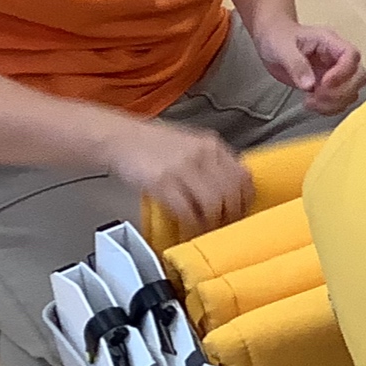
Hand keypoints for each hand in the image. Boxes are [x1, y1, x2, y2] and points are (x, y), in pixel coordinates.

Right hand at [107, 121, 253, 232]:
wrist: (119, 138)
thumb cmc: (153, 145)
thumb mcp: (190, 145)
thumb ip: (211, 163)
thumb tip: (232, 190)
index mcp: (211, 145)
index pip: (243, 176)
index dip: (245, 199)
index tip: (242, 211)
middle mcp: (202, 154)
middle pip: (232, 193)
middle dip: (231, 215)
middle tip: (225, 226)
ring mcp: (182, 168)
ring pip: (213, 204)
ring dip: (212, 222)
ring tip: (207, 228)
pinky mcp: (163, 182)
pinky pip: (187, 211)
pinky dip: (192, 224)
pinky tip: (189, 227)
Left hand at [254, 17, 365, 115]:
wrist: (272, 41)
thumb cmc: (278, 37)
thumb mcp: (282, 47)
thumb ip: (296, 64)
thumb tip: (309, 85)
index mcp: (329, 42)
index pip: (351, 55)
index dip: (343, 72)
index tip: (324, 83)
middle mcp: (337, 58)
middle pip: (359, 76)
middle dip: (340, 92)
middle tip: (317, 95)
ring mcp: (335, 73)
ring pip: (352, 92)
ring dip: (334, 103)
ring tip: (311, 102)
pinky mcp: (329, 87)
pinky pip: (340, 102)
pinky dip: (329, 108)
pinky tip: (312, 104)